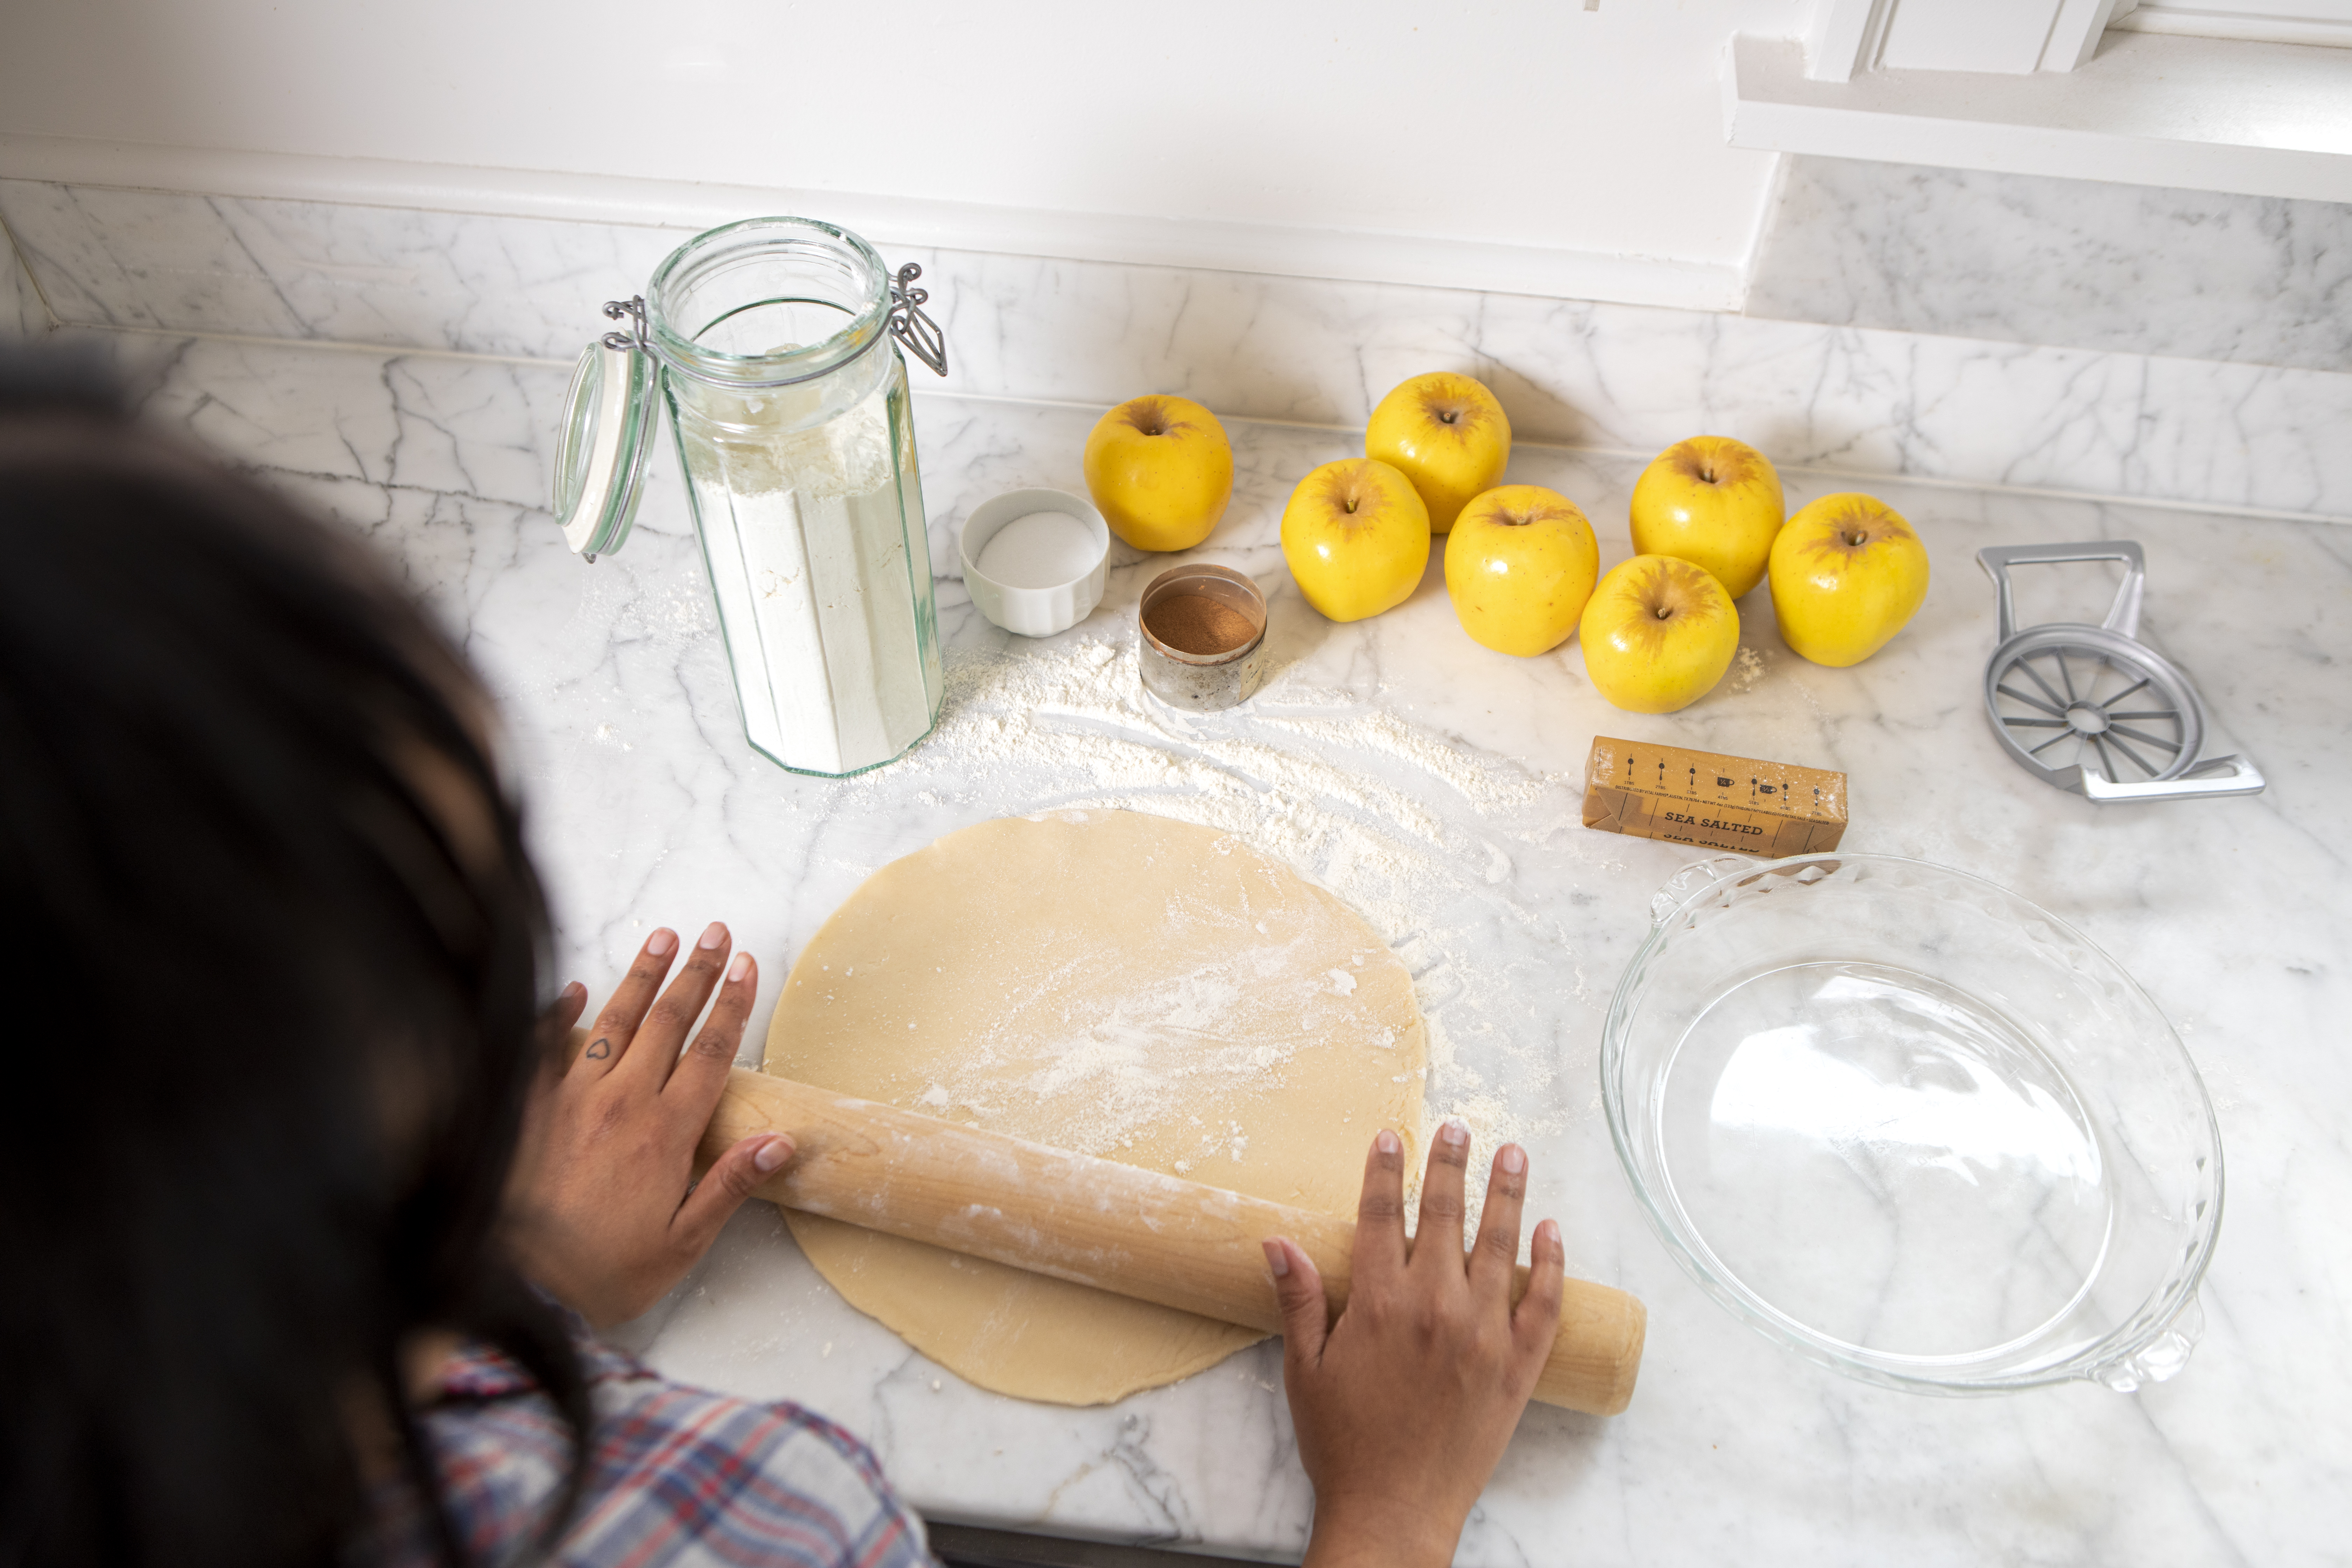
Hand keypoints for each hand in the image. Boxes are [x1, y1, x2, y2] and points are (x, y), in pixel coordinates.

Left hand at [506, 923, 793, 1327]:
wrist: (514, 1291)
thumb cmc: (602, 1274)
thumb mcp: (681, 1244)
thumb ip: (729, 1187)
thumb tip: (781, 1142)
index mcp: (664, 1134)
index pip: (710, 1053)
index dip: (732, 1006)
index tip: (748, 966)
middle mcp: (619, 1104)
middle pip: (667, 1023)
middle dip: (697, 974)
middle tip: (717, 933)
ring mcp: (569, 1101)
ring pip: (614, 1022)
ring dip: (642, 976)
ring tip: (663, 937)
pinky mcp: (526, 1110)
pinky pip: (545, 1047)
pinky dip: (561, 1012)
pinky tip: (577, 986)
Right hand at [1265, 1124, 1563, 1567]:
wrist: (1394, 1511)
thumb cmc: (1343, 1443)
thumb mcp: (1304, 1369)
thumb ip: (1298, 1299)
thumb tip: (1276, 1240)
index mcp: (1379, 1303)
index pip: (1381, 1215)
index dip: (1384, 1171)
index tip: (1391, 1137)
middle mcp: (1434, 1306)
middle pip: (1443, 1215)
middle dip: (1450, 1165)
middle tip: (1459, 1128)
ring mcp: (1482, 1335)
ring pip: (1500, 1245)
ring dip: (1506, 1194)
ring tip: (1513, 1154)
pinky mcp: (1518, 1368)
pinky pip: (1543, 1303)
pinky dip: (1551, 1263)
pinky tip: (1552, 1230)